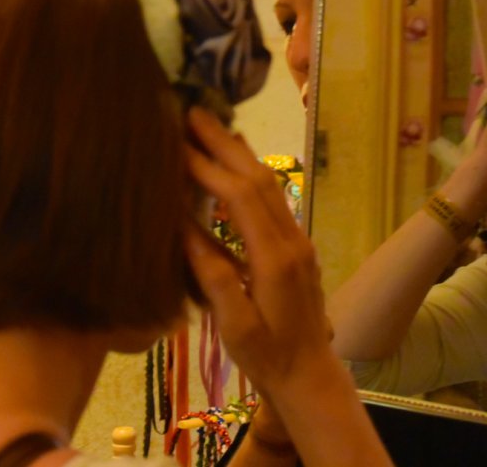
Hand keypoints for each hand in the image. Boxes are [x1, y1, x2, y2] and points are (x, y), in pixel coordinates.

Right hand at [183, 107, 332, 393]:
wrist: (311, 374)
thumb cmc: (266, 356)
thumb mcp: (234, 324)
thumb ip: (213, 275)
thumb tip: (182, 227)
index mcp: (274, 258)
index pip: (239, 197)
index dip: (207, 167)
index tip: (176, 143)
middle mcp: (291, 240)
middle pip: (258, 178)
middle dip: (225, 143)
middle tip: (194, 111)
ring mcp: (298, 241)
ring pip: (270, 184)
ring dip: (240, 152)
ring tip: (212, 126)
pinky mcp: (296, 247)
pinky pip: (274, 198)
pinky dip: (251, 173)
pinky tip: (238, 164)